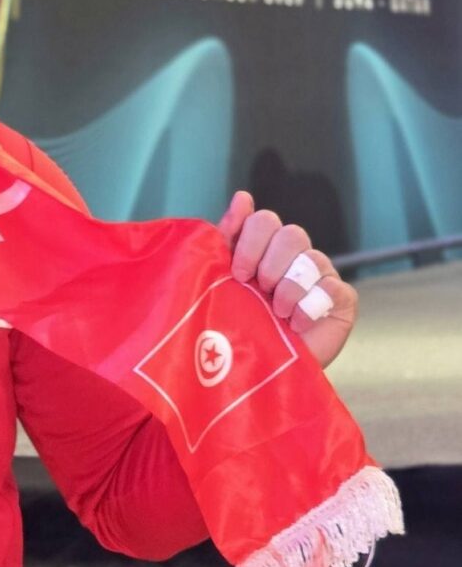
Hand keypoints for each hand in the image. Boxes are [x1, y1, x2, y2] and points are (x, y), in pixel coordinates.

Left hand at [215, 192, 356, 369]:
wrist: (260, 370)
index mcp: (266, 248)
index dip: (250, 243)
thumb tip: (242, 196)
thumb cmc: (239, 326)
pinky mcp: (342, 300)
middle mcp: (296, 257)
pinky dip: (309, 307)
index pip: (265, 220)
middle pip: (291, 234)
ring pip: (311, 259)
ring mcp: (322, 276)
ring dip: (287, 288)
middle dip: (269, 264)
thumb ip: (229, 238)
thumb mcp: (223, 280)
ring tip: (277, 312)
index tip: (237, 273)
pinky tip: (297, 323)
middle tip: (258, 290)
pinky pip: (331, 288)